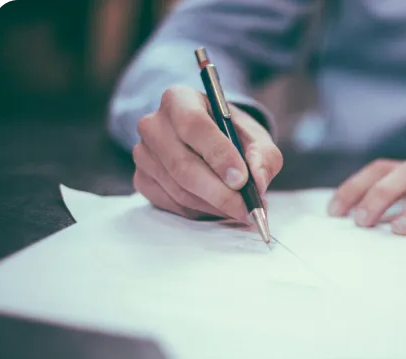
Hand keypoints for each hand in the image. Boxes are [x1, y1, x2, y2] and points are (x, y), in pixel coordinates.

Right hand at [132, 85, 282, 220]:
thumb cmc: (232, 135)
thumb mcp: (256, 137)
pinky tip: (218, 207)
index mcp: (179, 100)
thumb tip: (258, 182)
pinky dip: (200, 211)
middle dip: (220, 192)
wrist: (209, 141)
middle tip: (247, 208)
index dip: (218, 155)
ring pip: (179, 189)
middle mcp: (154, 124)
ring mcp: (143, 153)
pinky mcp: (142, 179)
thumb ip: (263, 156)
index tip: (242, 179)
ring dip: (214, 205)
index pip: (194, 125)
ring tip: (240, 209)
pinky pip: (172, 204)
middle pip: (183, 165)